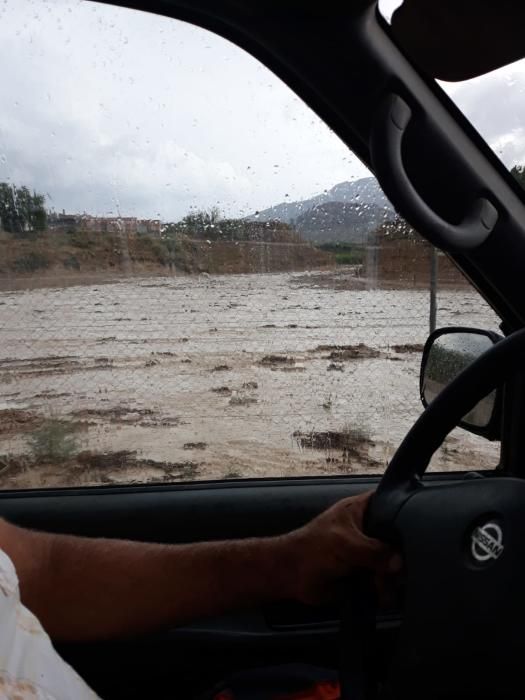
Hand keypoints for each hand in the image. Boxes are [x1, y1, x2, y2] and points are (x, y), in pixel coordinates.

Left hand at [280, 492, 400, 604]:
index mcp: (361, 510)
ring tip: (382, 586)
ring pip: (392, 562)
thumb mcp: (347, 544)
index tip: (416, 528)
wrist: (292, 575)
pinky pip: (383, 580)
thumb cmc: (314, 549)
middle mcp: (367, 529)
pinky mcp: (364, 573)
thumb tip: (399, 563)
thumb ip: (375, 551)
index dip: (404, 513)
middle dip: (399, 555)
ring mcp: (366, 551)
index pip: (390, 504)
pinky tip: (381, 596)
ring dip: (391, 577)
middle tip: (396, 569)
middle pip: (395, 539)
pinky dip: (384, 589)